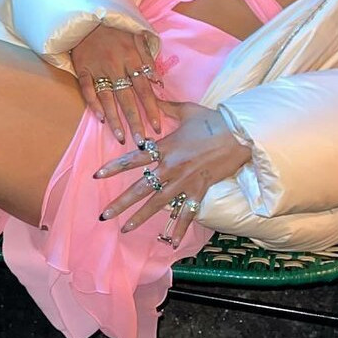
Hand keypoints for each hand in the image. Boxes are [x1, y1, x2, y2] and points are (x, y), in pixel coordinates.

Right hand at [70, 24, 162, 144]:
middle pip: (127, 98)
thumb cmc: (116, 30)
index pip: (145, 89)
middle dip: (135, 121)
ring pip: (107, 98)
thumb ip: (148, 60)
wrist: (89, 16)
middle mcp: (116, 66)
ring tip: (121, 137)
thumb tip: (159, 82)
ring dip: (115, 119)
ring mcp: (98, 69)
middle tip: (141, 141)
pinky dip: (93, 103)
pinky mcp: (82, 69)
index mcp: (132, 59)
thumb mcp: (138, 39)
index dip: (151, 109)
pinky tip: (100, 118)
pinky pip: (87, 89)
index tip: (156, 127)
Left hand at [93, 101, 252, 240]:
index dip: (114, 168)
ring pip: (158, 204)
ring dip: (141, 218)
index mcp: (164, 148)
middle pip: (140, 188)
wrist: (240, 135)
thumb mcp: (186, 110)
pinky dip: (179, 228)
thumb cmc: (213, 121)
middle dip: (120, 203)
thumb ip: (165, 107)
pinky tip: (169, 243)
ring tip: (125, 228)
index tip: (97, 176)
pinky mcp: (200, 191)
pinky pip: (187, 213)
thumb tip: (152, 95)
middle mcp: (170, 168)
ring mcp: (185, 182)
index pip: (133, 160)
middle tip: (104, 215)